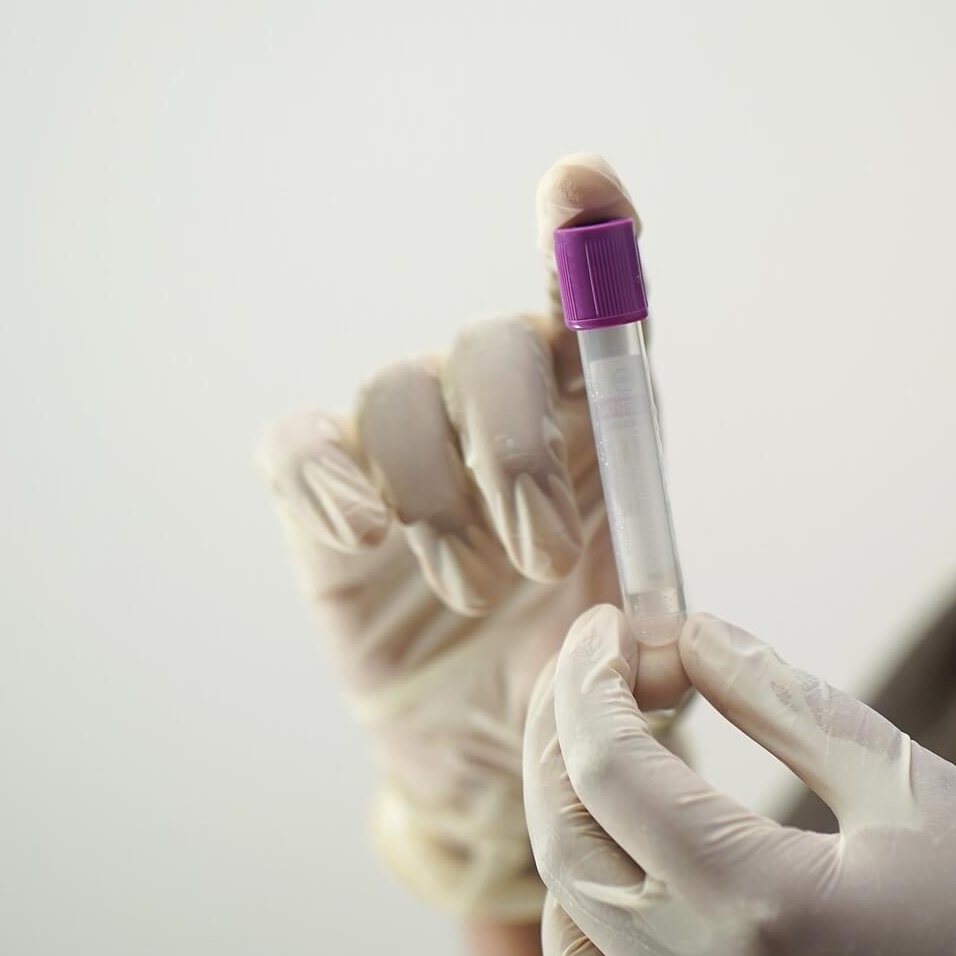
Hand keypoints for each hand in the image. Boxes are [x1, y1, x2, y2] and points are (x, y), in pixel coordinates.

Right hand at [259, 154, 640, 918]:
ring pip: (397, 394)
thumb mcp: (638, 672)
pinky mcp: (323, 500)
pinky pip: (301, 447)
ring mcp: (404, 450)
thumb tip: (643, 639)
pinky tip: (366, 536)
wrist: (492, 769)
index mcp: (595, 428)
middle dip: (517, 451)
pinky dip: (329, 479)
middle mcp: (499, 415)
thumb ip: (653, 643)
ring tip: (474, 595)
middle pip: (490, 348)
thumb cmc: (577, 691)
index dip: (584, 238)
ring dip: (438, 501)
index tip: (578, 185)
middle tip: (542, 559)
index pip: (593, 311)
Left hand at [524, 606, 955, 955]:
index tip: (605, 632)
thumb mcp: (924, 794)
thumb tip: (697, 632)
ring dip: (572, 867)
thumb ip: (794, 707)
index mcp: (765, 901)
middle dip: (557, 751)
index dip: (587, 683)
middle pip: (567, 853)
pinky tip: (625, 943)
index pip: (609, 768)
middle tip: (589, 691)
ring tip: (618, 809)